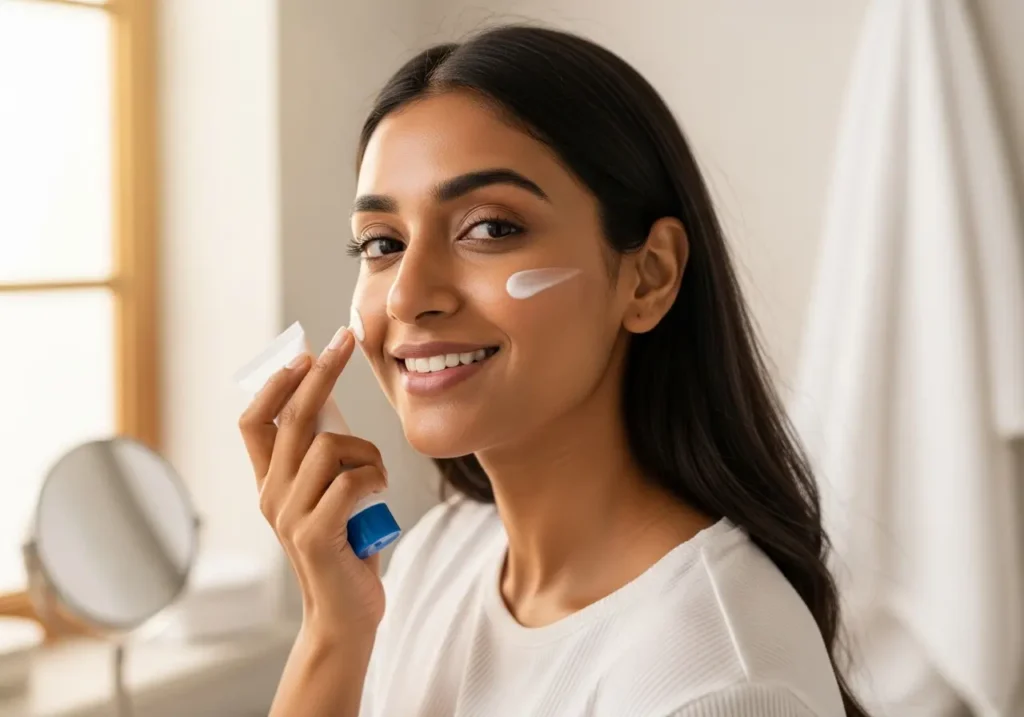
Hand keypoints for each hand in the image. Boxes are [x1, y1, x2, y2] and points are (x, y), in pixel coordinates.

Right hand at [238, 327, 386, 639]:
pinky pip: (352, 480)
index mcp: (271, 484)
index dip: (277, 382)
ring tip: (377, 479)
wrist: (344, 616)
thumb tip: (332, 407)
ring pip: (330, 446)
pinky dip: (375, 478)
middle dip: (322, 371)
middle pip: (293, 416)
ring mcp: (289, 514)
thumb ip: (324, 463)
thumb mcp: (329, 499)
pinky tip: (380, 496)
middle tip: (348, 339)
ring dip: (368, 453)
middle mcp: (271, 495)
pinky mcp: (314, 533)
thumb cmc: (346, 551)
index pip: (255, 420)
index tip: (306, 352)